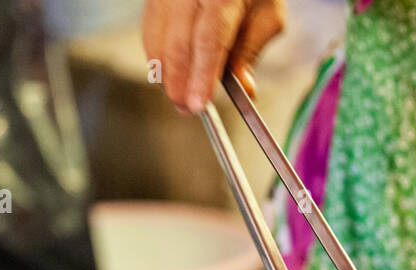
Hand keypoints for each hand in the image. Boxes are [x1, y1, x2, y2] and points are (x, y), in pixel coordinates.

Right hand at [142, 0, 285, 112]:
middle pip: (177, 44)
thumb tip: (243, 88)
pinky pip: (149, 31)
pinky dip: (158, 58)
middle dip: (180, 84)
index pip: (209, 40)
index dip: (202, 76)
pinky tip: (170, 75)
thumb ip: (251, 51)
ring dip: (166, 76)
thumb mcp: (266, 14)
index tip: (200, 104)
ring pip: (156, 40)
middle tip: (187, 109)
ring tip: (180, 98)